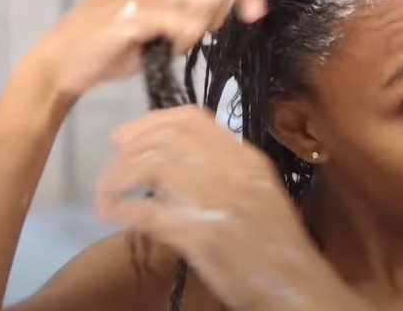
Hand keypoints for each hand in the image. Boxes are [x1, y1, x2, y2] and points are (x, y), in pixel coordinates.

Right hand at [25, 0, 264, 98]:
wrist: (63, 61)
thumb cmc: (117, 42)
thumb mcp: (164, 15)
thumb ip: (196, 2)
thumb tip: (237, 0)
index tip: (255, 12)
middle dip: (222, 11)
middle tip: (196, 34)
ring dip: (201, 27)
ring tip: (177, 41)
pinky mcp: (134, 10)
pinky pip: (185, 22)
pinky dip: (185, 40)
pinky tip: (167, 47)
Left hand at [94, 106, 347, 310]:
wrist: (295, 284)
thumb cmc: (275, 244)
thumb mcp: (259, 192)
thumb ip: (225, 171)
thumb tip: (177, 163)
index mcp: (246, 158)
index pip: (192, 119)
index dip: (150, 122)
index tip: (125, 136)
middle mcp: (232, 171)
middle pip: (166, 138)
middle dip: (128, 150)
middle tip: (109, 167)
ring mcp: (217, 201)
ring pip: (151, 167)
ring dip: (117, 178)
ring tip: (106, 194)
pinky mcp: (202, 235)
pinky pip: (147, 212)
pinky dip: (120, 210)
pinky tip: (110, 215)